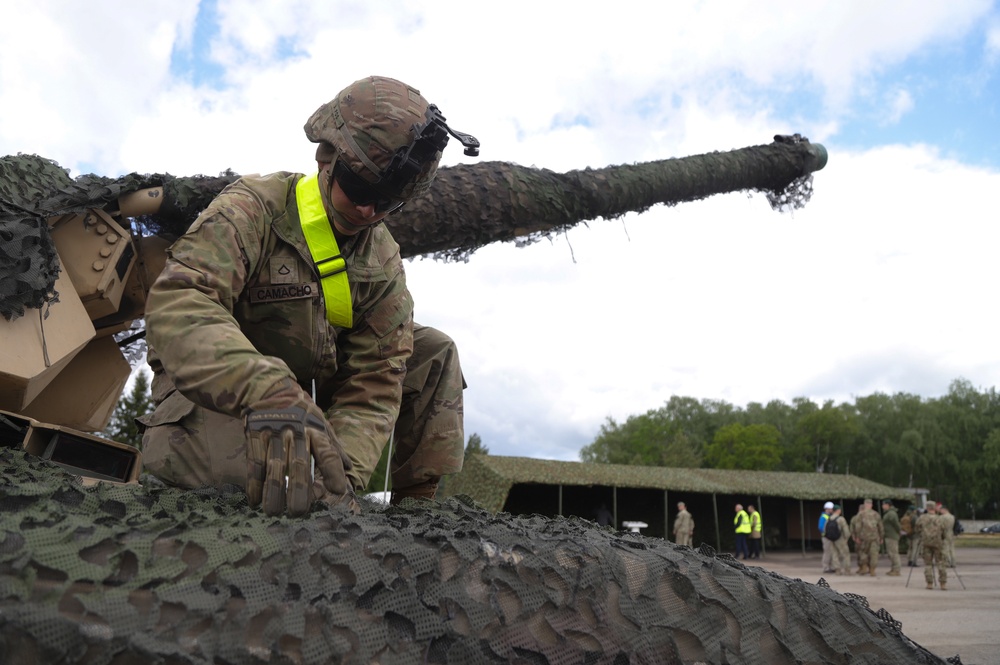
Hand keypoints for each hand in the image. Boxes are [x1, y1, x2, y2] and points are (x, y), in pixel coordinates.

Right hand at [244, 378, 351, 515]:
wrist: (271, 389)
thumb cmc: (302, 412)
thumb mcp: (322, 422)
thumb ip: (334, 447)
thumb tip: (350, 469)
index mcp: (316, 429)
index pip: (327, 453)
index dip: (333, 472)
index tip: (338, 491)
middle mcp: (296, 432)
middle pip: (299, 464)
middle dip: (299, 491)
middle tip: (298, 513)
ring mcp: (274, 433)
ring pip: (274, 466)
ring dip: (273, 492)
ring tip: (274, 512)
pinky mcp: (255, 435)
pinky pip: (254, 463)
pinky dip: (254, 483)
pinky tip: (254, 500)